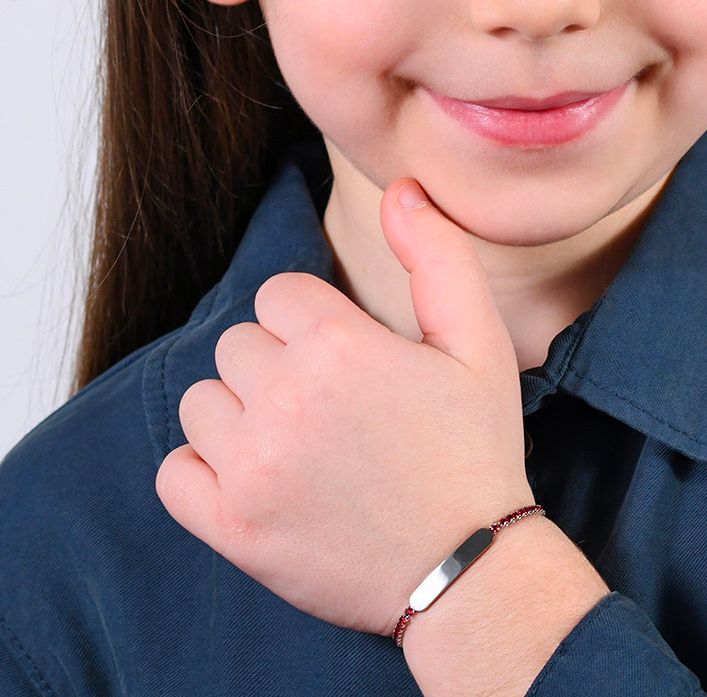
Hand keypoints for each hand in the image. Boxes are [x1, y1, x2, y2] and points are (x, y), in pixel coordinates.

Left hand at [155, 178, 533, 635]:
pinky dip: (206, 469)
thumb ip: (438, 256)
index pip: (278, 294)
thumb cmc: (474, 448)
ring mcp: (251, 468)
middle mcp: (284, 401)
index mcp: (338, 347)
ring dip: (242, 412)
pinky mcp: (231, 527)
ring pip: (202, 401)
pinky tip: (259, 476)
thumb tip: (403, 190)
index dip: (315, 321)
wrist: (469, 568)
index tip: (348, 356)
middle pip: (238, 344)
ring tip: (300, 441)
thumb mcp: (479, 342)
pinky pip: (175, 471)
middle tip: (333, 404)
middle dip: (279, 362)